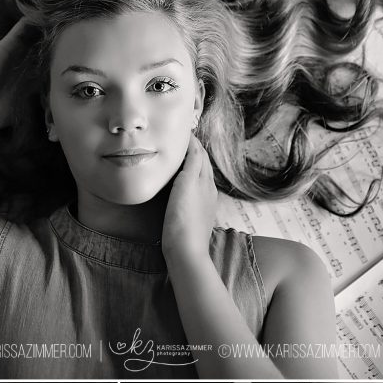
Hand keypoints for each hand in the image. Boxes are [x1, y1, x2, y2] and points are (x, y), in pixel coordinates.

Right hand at [161, 134, 217, 262]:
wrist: (186, 252)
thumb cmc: (184, 219)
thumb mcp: (188, 185)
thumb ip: (193, 162)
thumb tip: (194, 142)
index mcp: (206, 181)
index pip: (200, 153)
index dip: (191, 140)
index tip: (179, 130)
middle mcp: (207, 190)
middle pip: (201, 163)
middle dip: (191, 150)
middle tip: (175, 141)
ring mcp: (203, 203)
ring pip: (197, 176)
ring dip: (189, 164)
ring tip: (174, 157)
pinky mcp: (195, 214)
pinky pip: (192, 189)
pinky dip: (186, 179)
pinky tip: (177, 183)